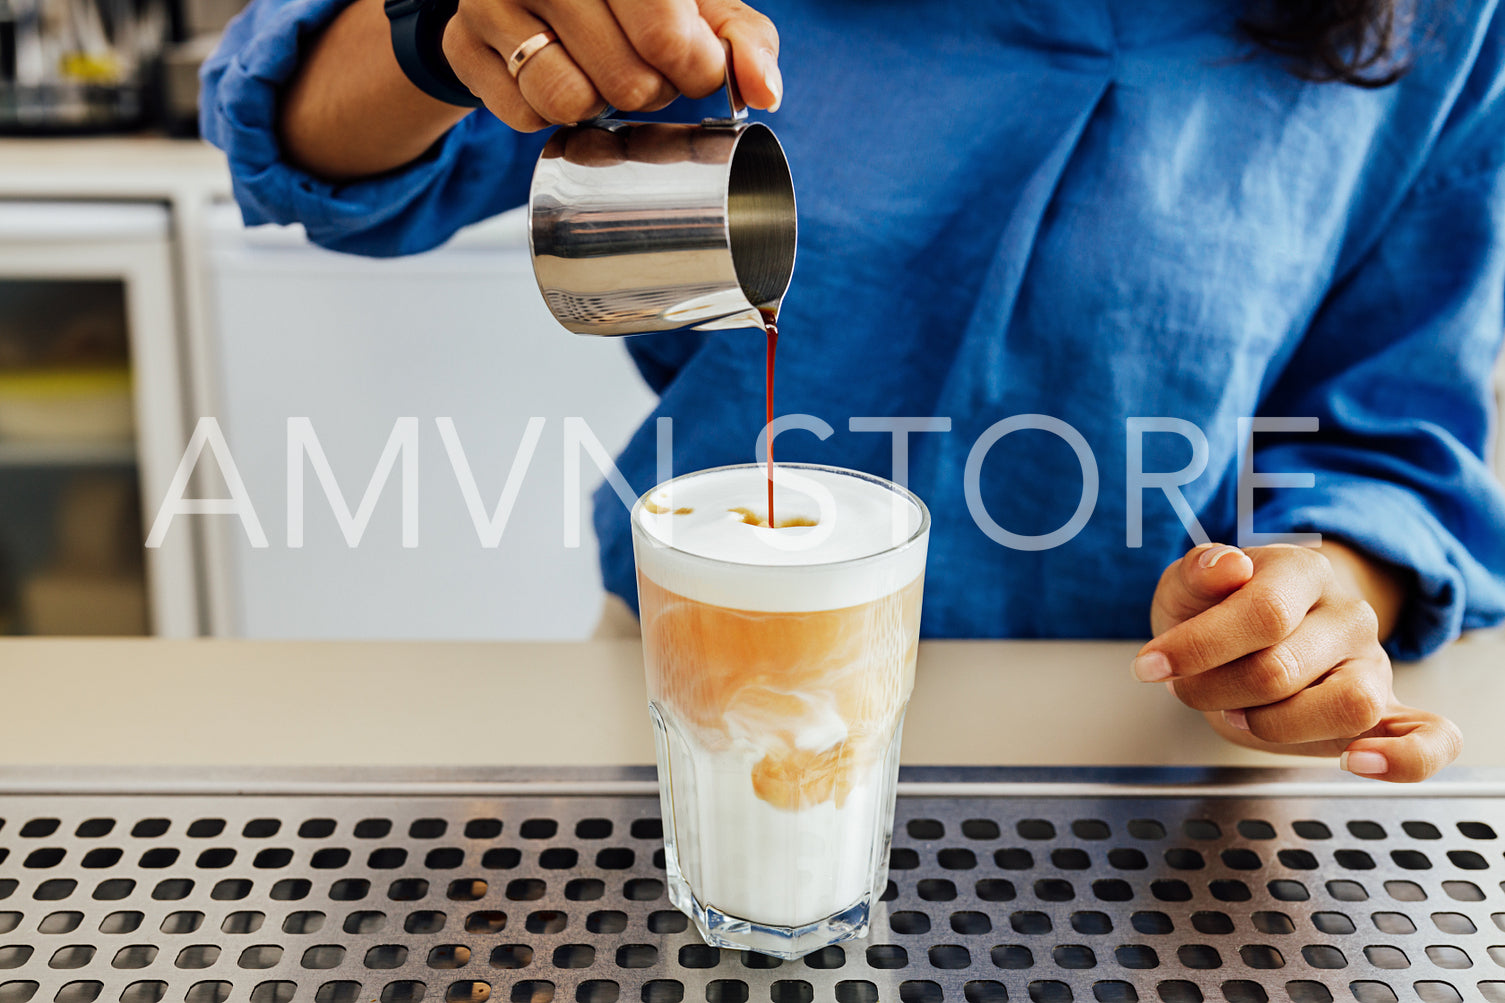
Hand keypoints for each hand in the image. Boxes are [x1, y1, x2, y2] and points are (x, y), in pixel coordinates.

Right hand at [442, 0, 780, 130]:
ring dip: (599, 107)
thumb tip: (764, 92)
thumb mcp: (698, 4)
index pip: (667, 36)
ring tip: (600, 72)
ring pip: (570, 103)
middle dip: (650, 91)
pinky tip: (556, 74)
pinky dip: (549, 114)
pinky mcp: (463, 44)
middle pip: (627, 81)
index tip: (692, 62)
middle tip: (643, 66)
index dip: (693, 68)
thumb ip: (743, 39)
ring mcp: (492, 0)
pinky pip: (525, 117)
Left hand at [1135, 542, 1462, 781]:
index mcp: (1302, 572)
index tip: (1151, 666)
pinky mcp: (1386, 712)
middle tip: (1188, 688)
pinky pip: (1429, 738)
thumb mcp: (1189, 584)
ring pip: (1348, 707)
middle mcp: (1348, 617)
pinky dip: (1406, 758)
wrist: (1250, 630)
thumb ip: (1198, 573)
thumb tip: (1225, 565)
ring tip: (1238, 714)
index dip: (1198, 647)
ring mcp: (1372, 665)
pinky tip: (1360, 762)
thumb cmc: (1216, 609)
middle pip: (1284, 669)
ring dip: (1273, 725)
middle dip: (1215, 689)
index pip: (1263, 613)